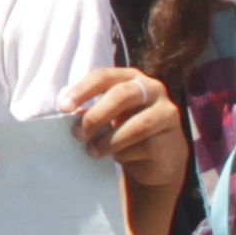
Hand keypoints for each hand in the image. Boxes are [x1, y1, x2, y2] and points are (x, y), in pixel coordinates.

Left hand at [61, 69, 186, 211]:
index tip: (63, 107)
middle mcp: (154, 90)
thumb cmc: (127, 131)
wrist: (161, 158)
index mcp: (133, 78)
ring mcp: (166, 113)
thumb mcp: (110, 117)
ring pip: (135, 126)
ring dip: (108, 141)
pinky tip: (119, 157)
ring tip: (93, 151)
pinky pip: (143, 147)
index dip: (83, 90)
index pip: (105, 76)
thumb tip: (70, 114)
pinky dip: (124, 154)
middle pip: (122, 95)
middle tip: (78, 134)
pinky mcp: (172, 139)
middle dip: (96, 115)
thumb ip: (93, 111)